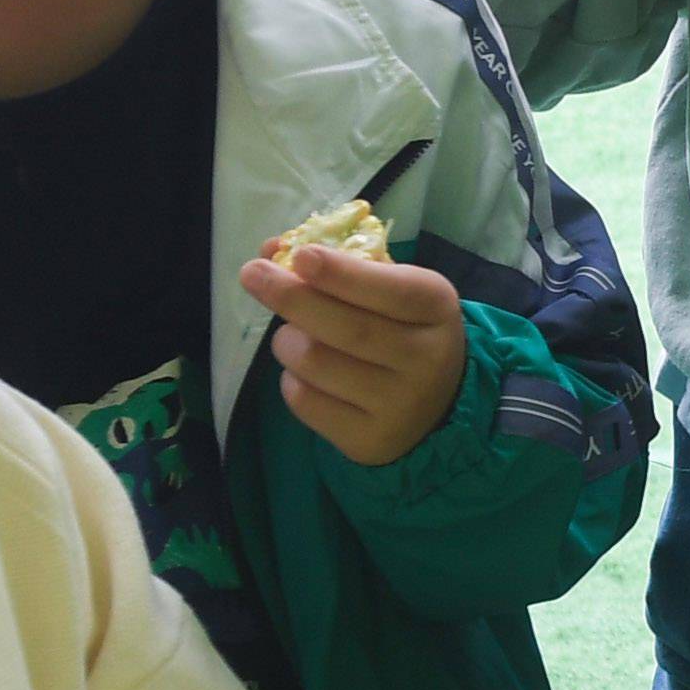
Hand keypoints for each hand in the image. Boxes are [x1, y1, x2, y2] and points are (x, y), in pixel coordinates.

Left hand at [240, 238, 468, 468]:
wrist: (436, 404)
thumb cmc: (402, 329)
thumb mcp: (393, 287)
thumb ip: (341, 265)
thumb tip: (271, 249)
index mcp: (436, 308)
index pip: (390, 290)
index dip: (341, 274)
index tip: (300, 255)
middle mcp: (426, 359)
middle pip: (347, 328)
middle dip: (292, 297)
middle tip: (253, 274)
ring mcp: (399, 405)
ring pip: (318, 364)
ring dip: (287, 342)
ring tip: (289, 335)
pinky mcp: (369, 441)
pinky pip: (307, 402)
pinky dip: (291, 380)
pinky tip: (303, 373)